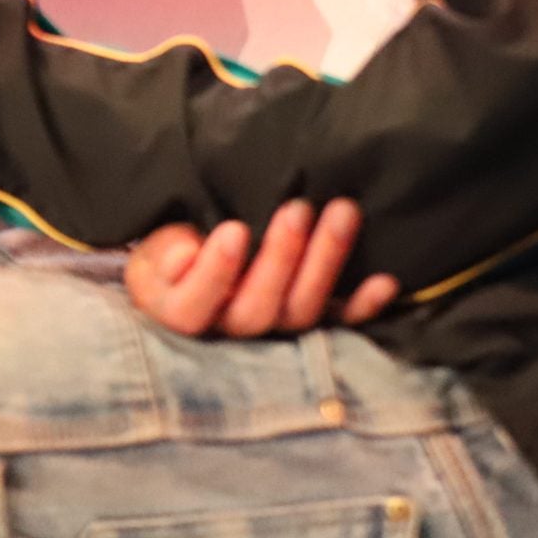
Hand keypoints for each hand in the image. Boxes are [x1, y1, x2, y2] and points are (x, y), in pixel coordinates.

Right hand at [123, 197, 399, 338]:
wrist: (188, 268)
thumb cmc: (167, 254)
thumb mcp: (151, 249)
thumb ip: (162, 253)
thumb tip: (183, 256)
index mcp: (181, 312)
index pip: (196, 304)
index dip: (218, 272)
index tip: (235, 230)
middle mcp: (230, 329)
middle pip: (259, 307)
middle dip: (282, 256)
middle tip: (298, 207)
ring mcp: (274, 330)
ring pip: (303, 311)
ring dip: (326, 261)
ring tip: (342, 211)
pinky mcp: (309, 324)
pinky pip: (340, 322)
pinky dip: (365, 306)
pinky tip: (386, 282)